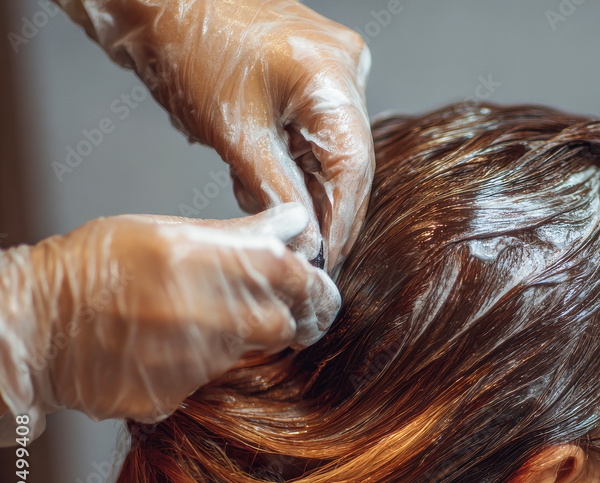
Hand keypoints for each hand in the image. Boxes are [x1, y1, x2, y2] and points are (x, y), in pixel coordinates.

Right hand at [0, 203, 337, 437]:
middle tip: (265, 311)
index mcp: (219, 263)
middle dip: (283, 319)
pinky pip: (204, 385)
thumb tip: (295, 225)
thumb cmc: (96, 267)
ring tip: (184, 321)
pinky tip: (158, 350)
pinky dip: (191, 370)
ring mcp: (195, 362)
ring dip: (230, 341)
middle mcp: (216, 314)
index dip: (315, 288)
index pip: (303, 280)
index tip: (312, 292)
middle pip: (286, 326)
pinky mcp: (174, 398)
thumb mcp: (169, 231)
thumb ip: (240, 234)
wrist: (33, 324)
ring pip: (244, 355)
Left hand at [59, 0, 373, 272]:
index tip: (329, 258)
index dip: (342, 219)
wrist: (163, 2)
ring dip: (307, 184)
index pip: (353, 166)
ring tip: (271, 209)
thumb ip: (277, 192)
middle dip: (326, 206)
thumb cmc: (189, 50)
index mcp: (331, 76)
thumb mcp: (236, 136)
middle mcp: (346, 67)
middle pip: (350, 158)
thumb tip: (307, 241)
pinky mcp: (318, 69)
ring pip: (334, 146)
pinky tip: (265, 173)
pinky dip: (296, 157)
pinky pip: (319, 127)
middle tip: (305, 247)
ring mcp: (335, 65)